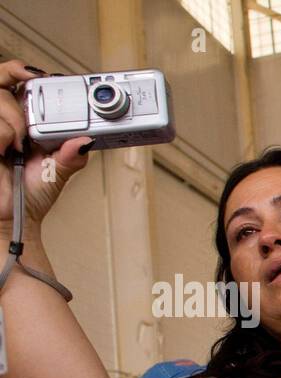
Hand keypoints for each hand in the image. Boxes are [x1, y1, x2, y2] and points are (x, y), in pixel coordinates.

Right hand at [0, 62, 91, 231]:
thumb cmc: (29, 194)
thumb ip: (73, 155)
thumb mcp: (59, 172)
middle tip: (30, 115)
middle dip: (20, 93)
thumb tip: (86, 141)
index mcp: (20, 119)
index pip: (14, 80)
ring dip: (14, 124)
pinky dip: (2, 137)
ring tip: (18, 148)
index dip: (22, 70)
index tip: (42, 74)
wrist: (13, 218)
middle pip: (2, 80)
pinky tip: (4, 153)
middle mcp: (2, 119)